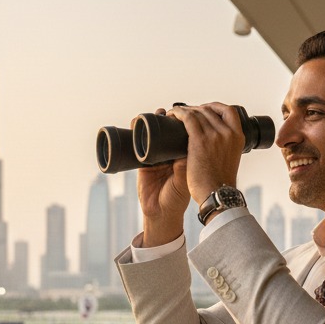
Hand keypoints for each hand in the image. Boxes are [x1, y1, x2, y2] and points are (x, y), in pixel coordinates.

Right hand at [136, 109, 190, 246]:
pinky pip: (139, 142)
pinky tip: (136, 123)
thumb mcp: (185, 177)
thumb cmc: (177, 198)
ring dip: (155, 121)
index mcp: (185, 155)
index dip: (186, 121)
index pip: (186, 133)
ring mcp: (157, 156)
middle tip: (168, 111)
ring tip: (157, 113)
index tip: (185, 111)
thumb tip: (188, 142)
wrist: (161, 212)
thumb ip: (185, 162)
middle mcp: (171, 154)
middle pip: (171, 130)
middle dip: (170, 118)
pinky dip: (137, 131)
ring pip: (155, 133)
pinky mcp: (143, 161)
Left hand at [165, 102, 245, 205]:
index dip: (215, 107)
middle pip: (210, 110)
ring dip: (184, 110)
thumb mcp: (230, 160)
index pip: (229, 111)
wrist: (217, 195)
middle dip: (196, 109)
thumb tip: (215, 145)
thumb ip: (224, 149)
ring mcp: (215, 135)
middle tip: (185, 114)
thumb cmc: (220, 184)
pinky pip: (188, 119)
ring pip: (197, 112)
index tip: (204, 110)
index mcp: (238, 137)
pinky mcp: (200, 141)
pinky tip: (171, 115)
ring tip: (175, 114)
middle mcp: (228, 133)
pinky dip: (178, 113)